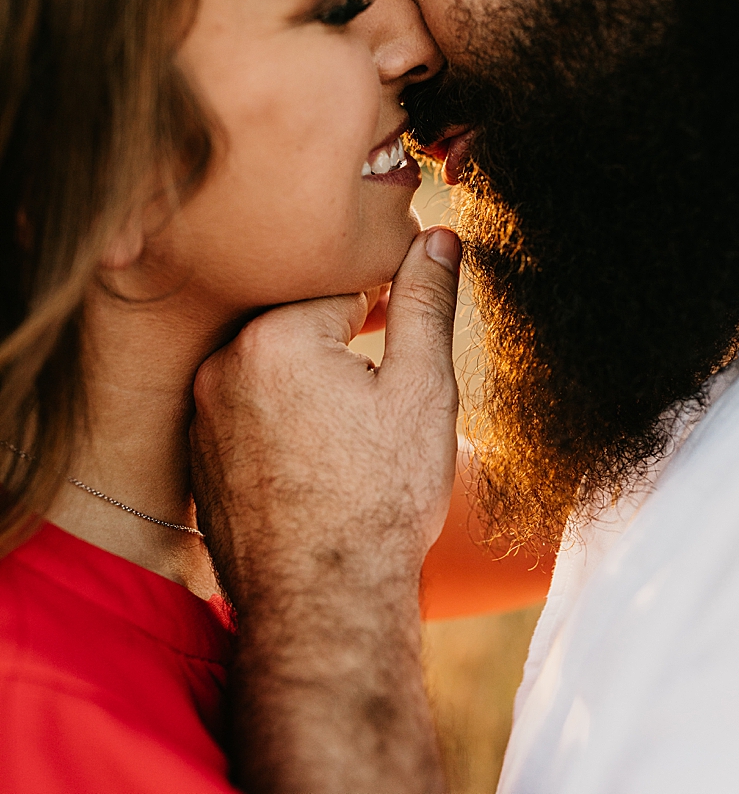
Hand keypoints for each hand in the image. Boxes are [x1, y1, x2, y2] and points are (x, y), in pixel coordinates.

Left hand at [190, 227, 461, 598]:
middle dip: (348, 342)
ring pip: (276, 365)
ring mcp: (202, 413)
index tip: (410, 346)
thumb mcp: (423, 390)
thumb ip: (425, 302)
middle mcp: (221, 366)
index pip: (345, 288)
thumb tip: (439, 237)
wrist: (324, 601)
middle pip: (303, 322)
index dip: (390, 311)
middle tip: (386, 397)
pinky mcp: (198, 454)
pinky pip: (250, 408)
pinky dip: (285, 417)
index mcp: (274, 336)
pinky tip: (323, 457)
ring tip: (357, 434)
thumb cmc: (381, 498)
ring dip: (315, 378)